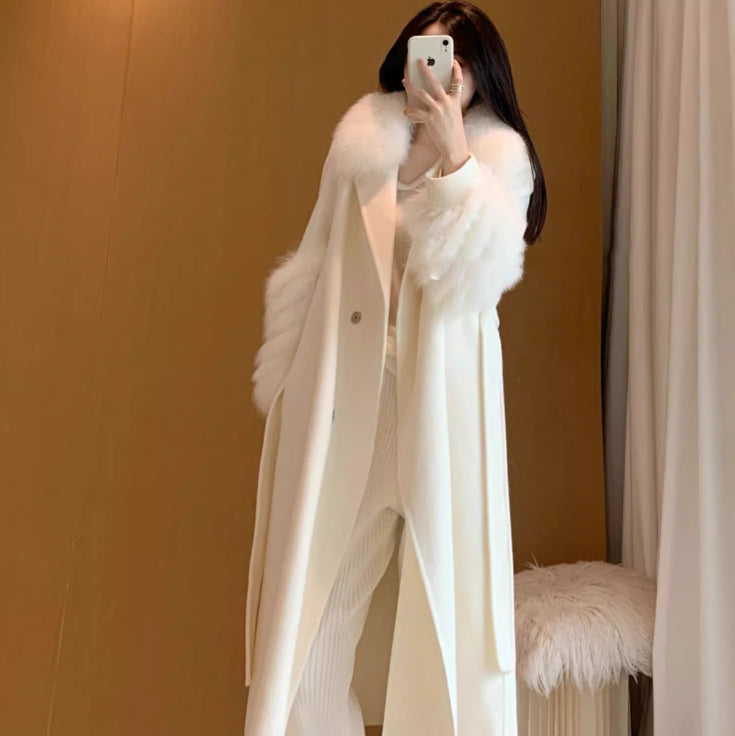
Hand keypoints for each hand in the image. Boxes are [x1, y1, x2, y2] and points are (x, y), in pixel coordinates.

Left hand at [402, 59, 469, 173]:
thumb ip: (446, 104)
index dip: (457, 70)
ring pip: (422, 94)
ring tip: (404, 81)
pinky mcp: (430, 119)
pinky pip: (417, 112)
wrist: (454, 147)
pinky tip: (405, 112)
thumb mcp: (454, 115)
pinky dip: (410, 112)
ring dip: (411, 87)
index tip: (454, 61)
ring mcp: (438, 110)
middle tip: (419, 60)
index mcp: (455, 101)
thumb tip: (433, 96)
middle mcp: (447, 103)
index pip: (458, 82)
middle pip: (435, 82)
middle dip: (426, 70)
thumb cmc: (453, 131)